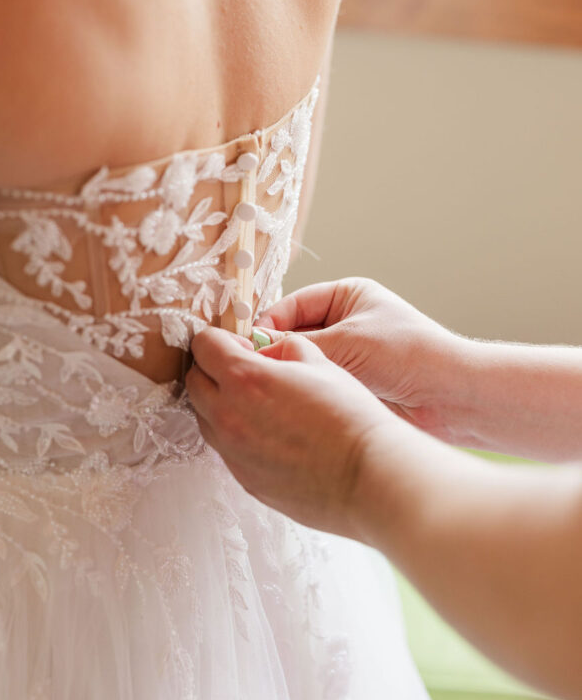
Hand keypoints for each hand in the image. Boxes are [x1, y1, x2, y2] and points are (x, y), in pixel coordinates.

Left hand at [186, 326, 398, 538]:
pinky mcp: (245, 479)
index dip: (220, 339)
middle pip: (194, 382)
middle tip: (243, 370)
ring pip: (205, 418)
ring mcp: (233, 453)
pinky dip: (236, 435)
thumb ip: (286, 349)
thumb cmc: (350, 417)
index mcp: (244, 379)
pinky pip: (226, 449)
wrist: (368, 475)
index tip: (239, 344)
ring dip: (219, 404)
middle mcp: (228, 416)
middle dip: (211, 369)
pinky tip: (269, 433)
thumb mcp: (320, 363)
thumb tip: (272, 352)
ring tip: (256, 403)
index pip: (204, 346)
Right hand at [257, 278, 470, 443]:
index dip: (269, 324)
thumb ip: (299, 345)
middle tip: (250, 370)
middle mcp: (346, 322)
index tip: (246, 345)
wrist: (452, 397)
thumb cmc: (410, 354)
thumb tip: (255, 349)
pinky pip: (318, 385)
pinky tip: (289, 403)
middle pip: (294, 334)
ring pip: (304, 363)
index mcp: (347, 296)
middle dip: (276, 351)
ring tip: (270, 388)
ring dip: (291, 374)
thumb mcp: (348, 342)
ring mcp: (349, 354)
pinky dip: (305, 392)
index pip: (292, 305)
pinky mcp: (353, 384)